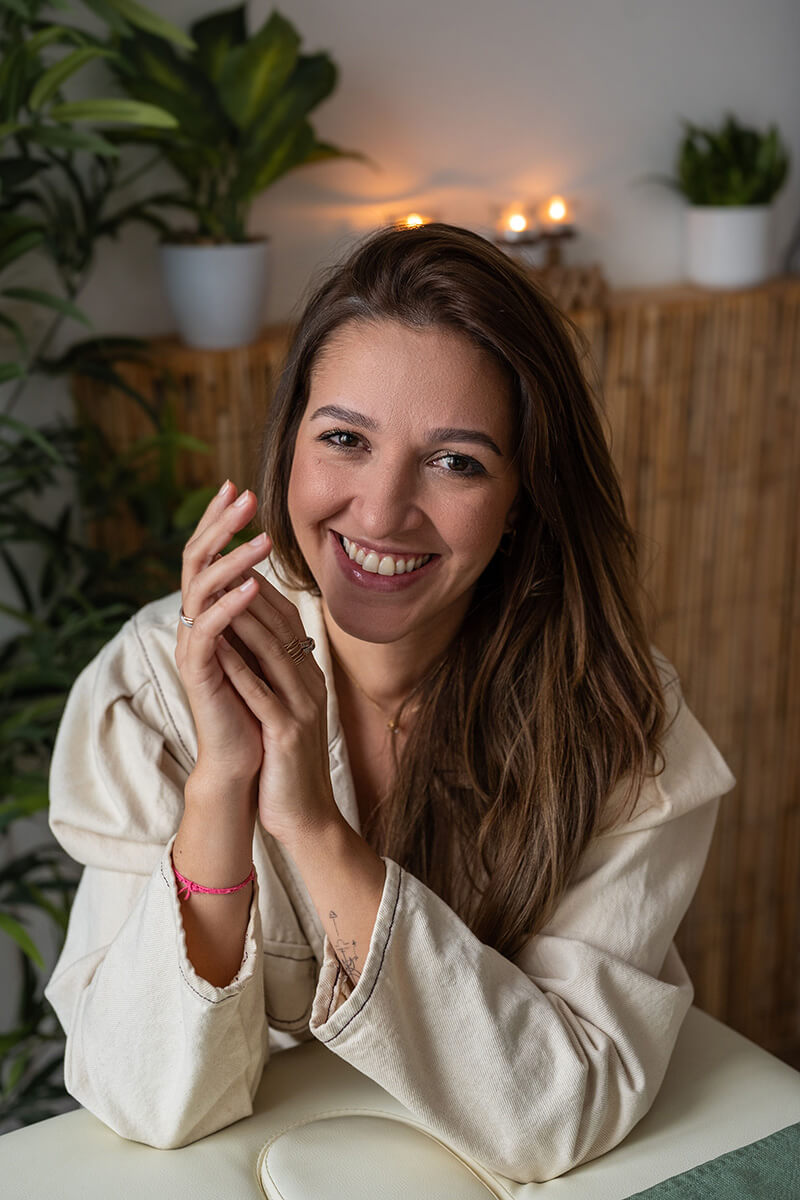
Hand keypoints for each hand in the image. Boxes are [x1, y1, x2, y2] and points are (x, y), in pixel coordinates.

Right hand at [175, 481, 273, 790]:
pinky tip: (252, 585)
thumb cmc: (257, 703)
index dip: (219, 521)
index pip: (208, 555)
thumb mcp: (261, 648)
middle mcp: (192, 623)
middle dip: (219, 524)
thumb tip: (264, 575)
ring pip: (200, 588)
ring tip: (261, 539)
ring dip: (232, 559)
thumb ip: (256, 614)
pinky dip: (230, 604)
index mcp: (207, 614)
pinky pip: (208, 629)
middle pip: (195, 560)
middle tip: (242, 494)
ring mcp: (191, 645)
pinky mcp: (196, 671)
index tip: (239, 488)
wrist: (247, 758)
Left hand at [213, 556, 340, 847]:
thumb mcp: (288, 710)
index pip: (287, 621)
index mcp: (310, 677)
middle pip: (282, 627)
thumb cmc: (289, 764)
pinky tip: (218, 651)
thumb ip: (277, 674)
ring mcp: (302, 708)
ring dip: (245, 620)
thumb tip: (252, 638)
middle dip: (253, 590)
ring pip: (273, 653)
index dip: (262, 588)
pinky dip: (240, 669)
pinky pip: (261, 695)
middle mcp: (311, 685)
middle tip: (226, 558)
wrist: (309, 818)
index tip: (235, 560)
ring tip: (219, 592)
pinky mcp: (287, 734)